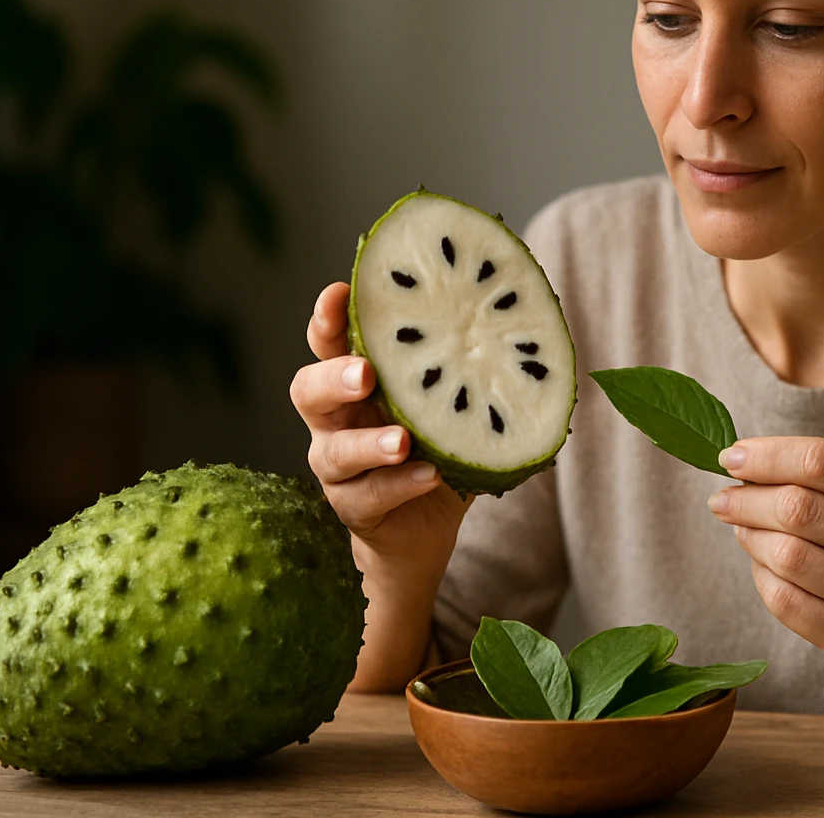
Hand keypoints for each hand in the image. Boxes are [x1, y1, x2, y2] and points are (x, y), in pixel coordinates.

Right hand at [289, 281, 470, 557]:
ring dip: (367, 443)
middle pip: (308, 391)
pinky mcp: (353, 508)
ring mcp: (338, 467)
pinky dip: (400, 484)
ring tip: (401, 440)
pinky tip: (430, 475)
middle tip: (365, 373)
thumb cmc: (435, 447)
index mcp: (355, 383)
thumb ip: (463, 364)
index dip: (327, 318)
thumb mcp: (449, 400)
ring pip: (333, 452)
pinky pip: (368, 496)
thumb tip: (516, 307)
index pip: (328, 343)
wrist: (422, 529)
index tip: (339, 294)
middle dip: (333, 377)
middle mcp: (335, 421)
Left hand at [708, 436, 823, 728]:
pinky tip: (763, 567)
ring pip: (785, 554)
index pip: (822, 460)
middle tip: (723, 499)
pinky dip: (761, 577)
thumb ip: (820, 479)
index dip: (766, 455)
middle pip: (797, 507)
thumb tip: (740, 467)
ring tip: (743, 530)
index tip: (730, 457)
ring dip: (750, 537)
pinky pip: (784, 600)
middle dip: (747, 499)